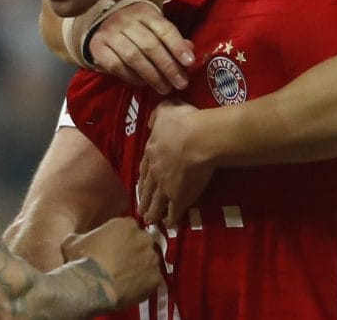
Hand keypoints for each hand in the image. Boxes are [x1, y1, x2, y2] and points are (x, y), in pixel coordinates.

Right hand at [61, 217, 161, 309]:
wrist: (92, 286)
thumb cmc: (83, 261)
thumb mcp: (73, 241)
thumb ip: (82, 236)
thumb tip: (79, 239)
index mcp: (125, 224)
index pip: (128, 227)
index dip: (120, 237)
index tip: (113, 246)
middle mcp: (143, 238)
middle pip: (142, 242)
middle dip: (133, 251)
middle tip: (119, 261)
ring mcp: (152, 259)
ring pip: (149, 261)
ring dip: (139, 266)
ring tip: (124, 276)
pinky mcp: (156, 278)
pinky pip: (152, 279)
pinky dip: (144, 283)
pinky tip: (129, 287)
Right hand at [89, 2, 194, 94]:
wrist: (104, 24)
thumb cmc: (137, 28)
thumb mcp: (155, 26)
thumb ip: (171, 38)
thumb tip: (189, 51)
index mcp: (143, 12)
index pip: (164, 29)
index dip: (178, 47)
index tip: (189, 63)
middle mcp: (124, 20)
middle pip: (149, 45)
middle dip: (167, 67)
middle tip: (180, 83)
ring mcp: (109, 33)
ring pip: (133, 57)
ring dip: (152, 76)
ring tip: (164, 88)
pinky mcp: (97, 47)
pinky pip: (117, 66)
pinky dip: (132, 77)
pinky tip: (144, 84)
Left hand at [137, 100, 213, 227]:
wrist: (197, 139)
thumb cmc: (183, 123)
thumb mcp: (166, 111)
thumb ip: (158, 115)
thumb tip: (153, 120)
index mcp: (151, 151)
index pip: (144, 167)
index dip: (142, 178)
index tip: (139, 186)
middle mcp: (155, 171)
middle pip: (147, 188)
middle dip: (143, 199)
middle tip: (140, 210)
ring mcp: (166, 185)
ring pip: (157, 202)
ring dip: (152, 212)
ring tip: (148, 220)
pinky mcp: (180, 197)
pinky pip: (174, 210)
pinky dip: (171, 218)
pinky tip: (169, 225)